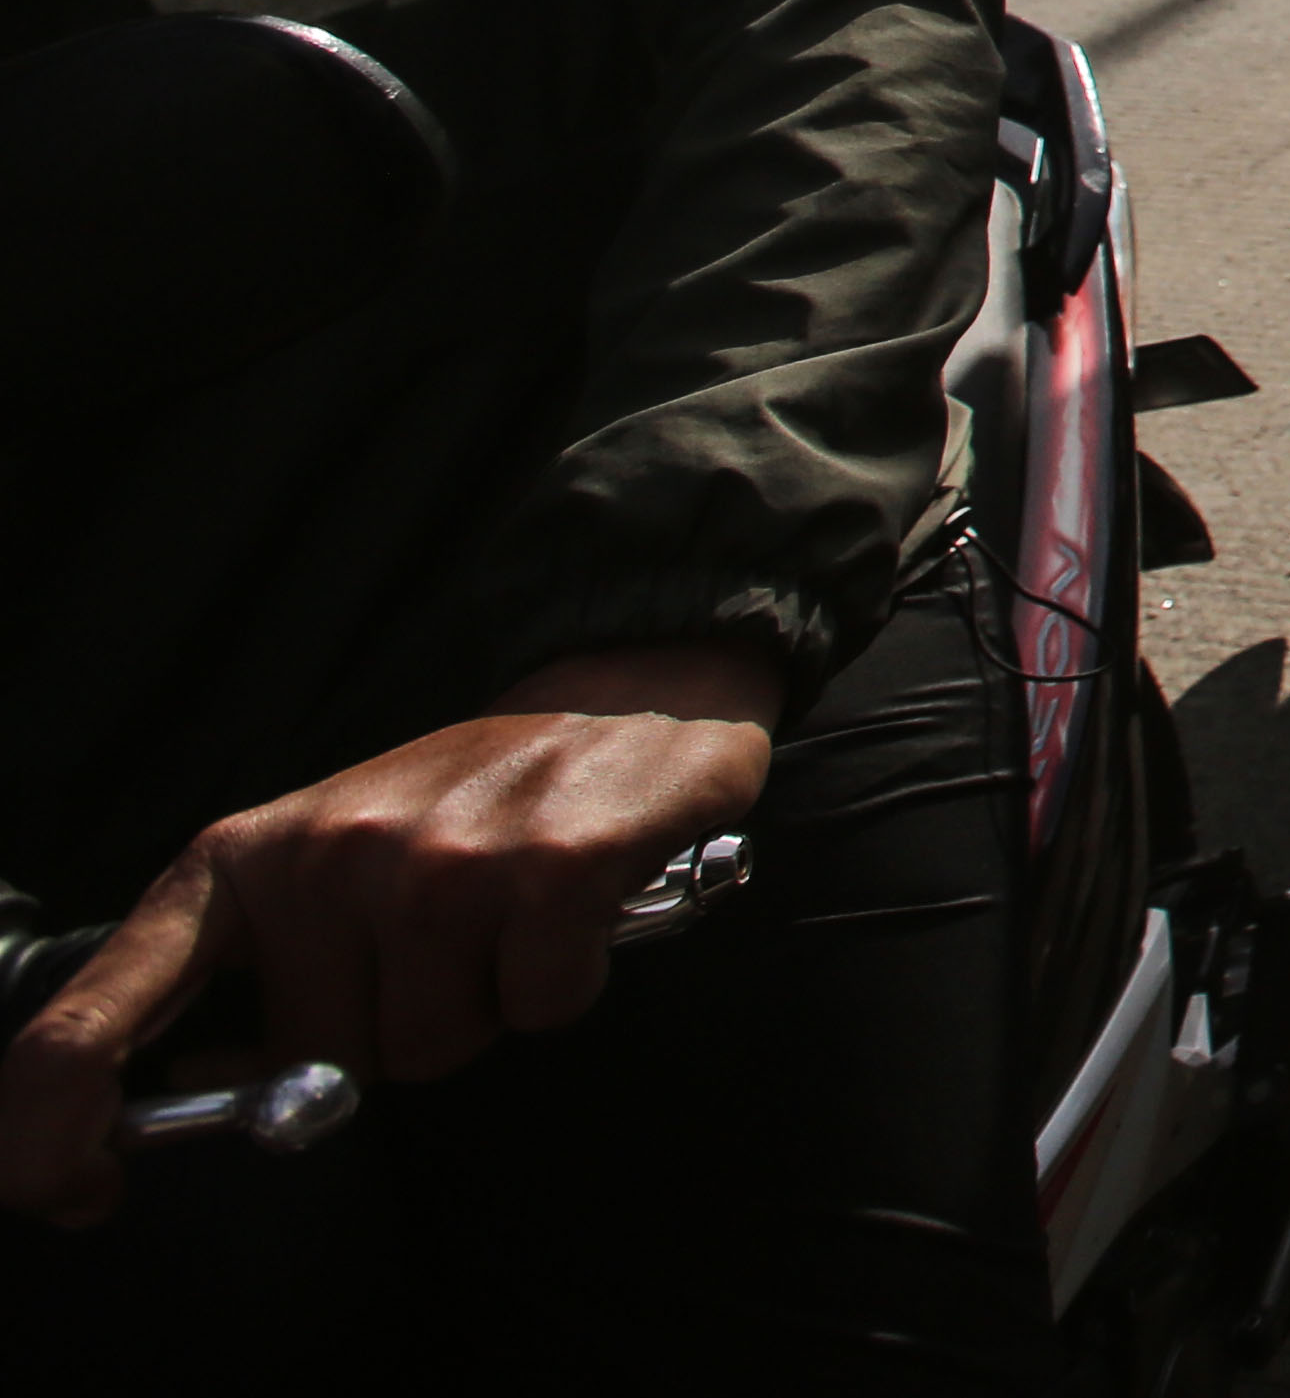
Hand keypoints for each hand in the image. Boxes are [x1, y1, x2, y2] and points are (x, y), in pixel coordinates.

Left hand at [0, 642, 775, 1229]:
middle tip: (442, 949)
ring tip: (510, 920)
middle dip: (391, 1034)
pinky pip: (537, 1009)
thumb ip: (262, 971)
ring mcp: (435, 862)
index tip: (75, 1192)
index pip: (96, 1011)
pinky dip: (565, 983)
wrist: (631, 698)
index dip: (50, 1125)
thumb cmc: (466, 804)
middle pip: (321, 1060)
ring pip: (432, 1047)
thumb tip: (209, 1079)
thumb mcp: (332, 864)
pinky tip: (575, 915)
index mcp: (242, 858)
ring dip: (484, 1008)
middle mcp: (324, 854)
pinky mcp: (548, 869)